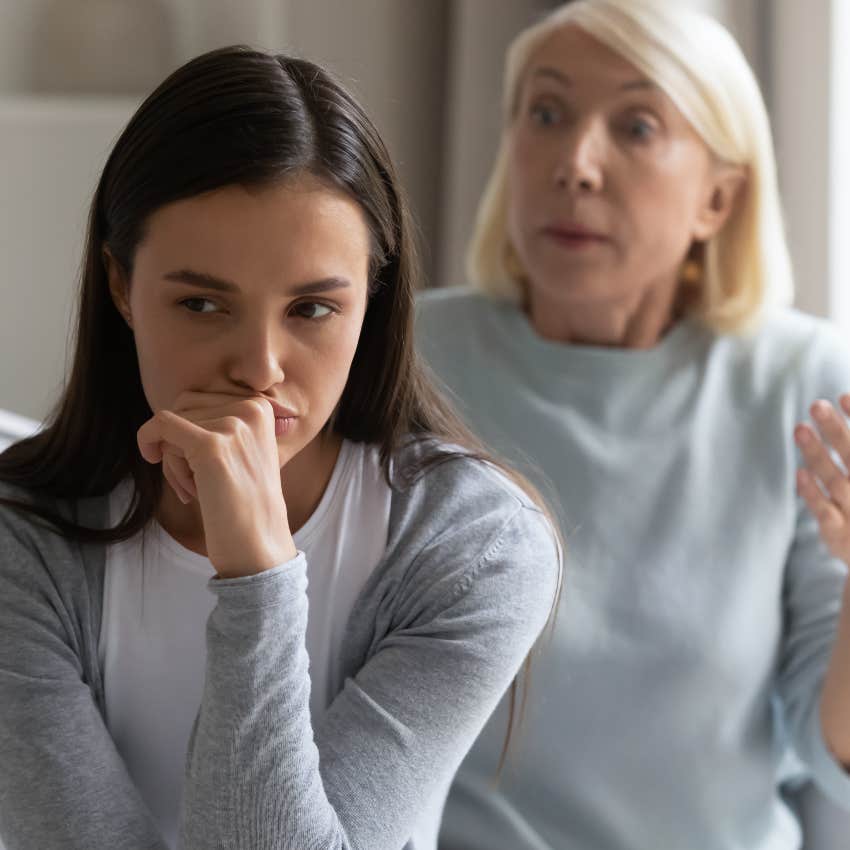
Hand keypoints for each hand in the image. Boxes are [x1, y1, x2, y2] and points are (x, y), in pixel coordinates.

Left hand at [137, 391, 296, 577]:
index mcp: (261, 406)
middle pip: (185, 407)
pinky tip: (150, 458)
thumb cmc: (242, 504)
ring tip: (192, 488)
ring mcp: (234, 425)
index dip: (189, 430)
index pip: (201, 399)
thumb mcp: (242, 450)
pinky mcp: (212, 445)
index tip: (198, 465)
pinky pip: (161, 426)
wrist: (257, 545)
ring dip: (171, 455)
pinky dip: (147, 440)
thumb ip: (219, 421)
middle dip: (178, 441)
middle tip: (191, 480)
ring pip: (172, 421)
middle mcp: (252, 409)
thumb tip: (180, 400)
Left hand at [795, 396, 849, 563]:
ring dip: (818, 454)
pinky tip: (799, 472)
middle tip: (816, 405)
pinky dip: (812, 493)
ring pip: (838, 481)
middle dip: (838, 432)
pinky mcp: (839, 537)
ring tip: (799, 428)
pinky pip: (824, 512)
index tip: (844, 395)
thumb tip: (842, 403)